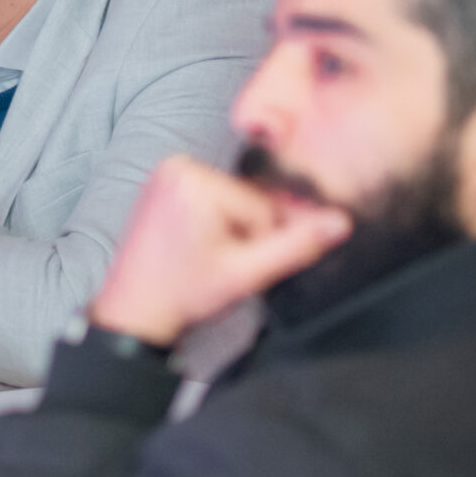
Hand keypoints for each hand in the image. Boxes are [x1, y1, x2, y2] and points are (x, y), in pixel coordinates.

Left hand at [86, 155, 353, 346]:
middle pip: (249, 199)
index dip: (261, 242)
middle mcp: (179, 165)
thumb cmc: (184, 294)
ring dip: (234, 229)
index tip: (235, 265)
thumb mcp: (245, 274)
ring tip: (207, 256)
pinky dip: (218, 221)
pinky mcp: (164, 181)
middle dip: (247, 234)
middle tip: (219, 262)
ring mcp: (168, 171)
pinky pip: (213, 197)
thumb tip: (341, 223)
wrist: (134, 311)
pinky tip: (199, 246)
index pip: (264, 206)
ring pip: (235, 200)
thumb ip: (295, 246)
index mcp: (196, 180)